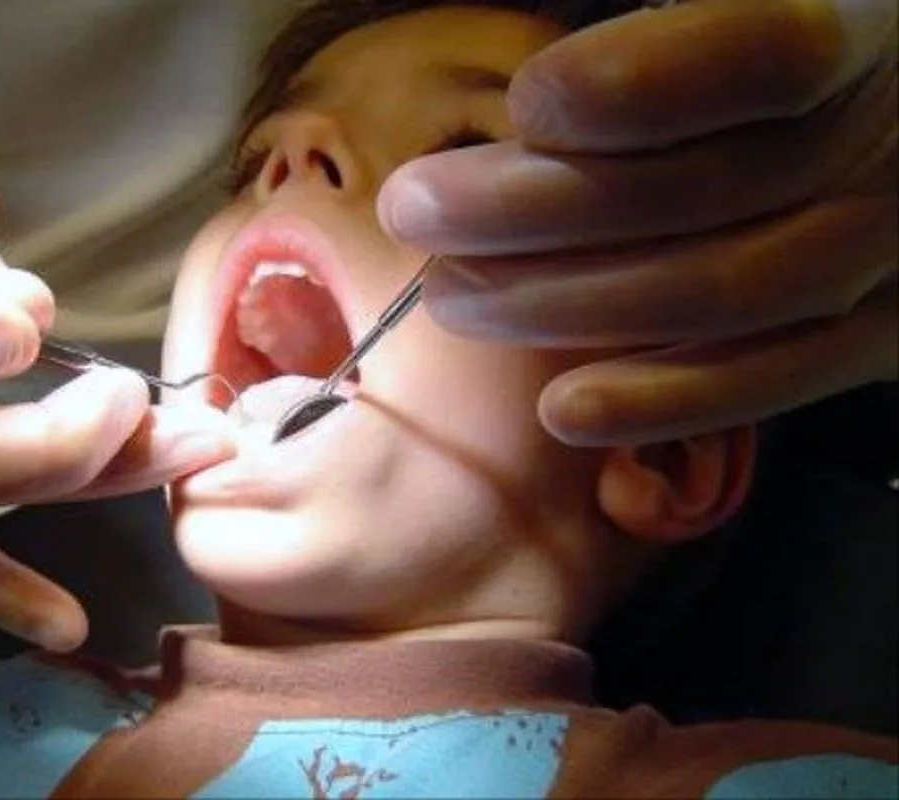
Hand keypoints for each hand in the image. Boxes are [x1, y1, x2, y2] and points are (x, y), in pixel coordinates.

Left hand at [378, 0, 896, 445]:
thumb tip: (537, 111)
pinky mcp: (877, 341)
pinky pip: (767, 384)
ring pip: (716, 293)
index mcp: (858, 35)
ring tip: (452, 296)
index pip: (762, 54)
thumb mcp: (755, 12)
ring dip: (564, 304)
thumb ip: (673, 44)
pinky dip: (661, 403)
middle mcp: (884, 148)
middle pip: (698, 189)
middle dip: (533, 208)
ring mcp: (886, 255)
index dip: (639, 85)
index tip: (529, 103)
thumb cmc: (777, 77)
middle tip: (417, 209)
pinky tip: (562, 408)